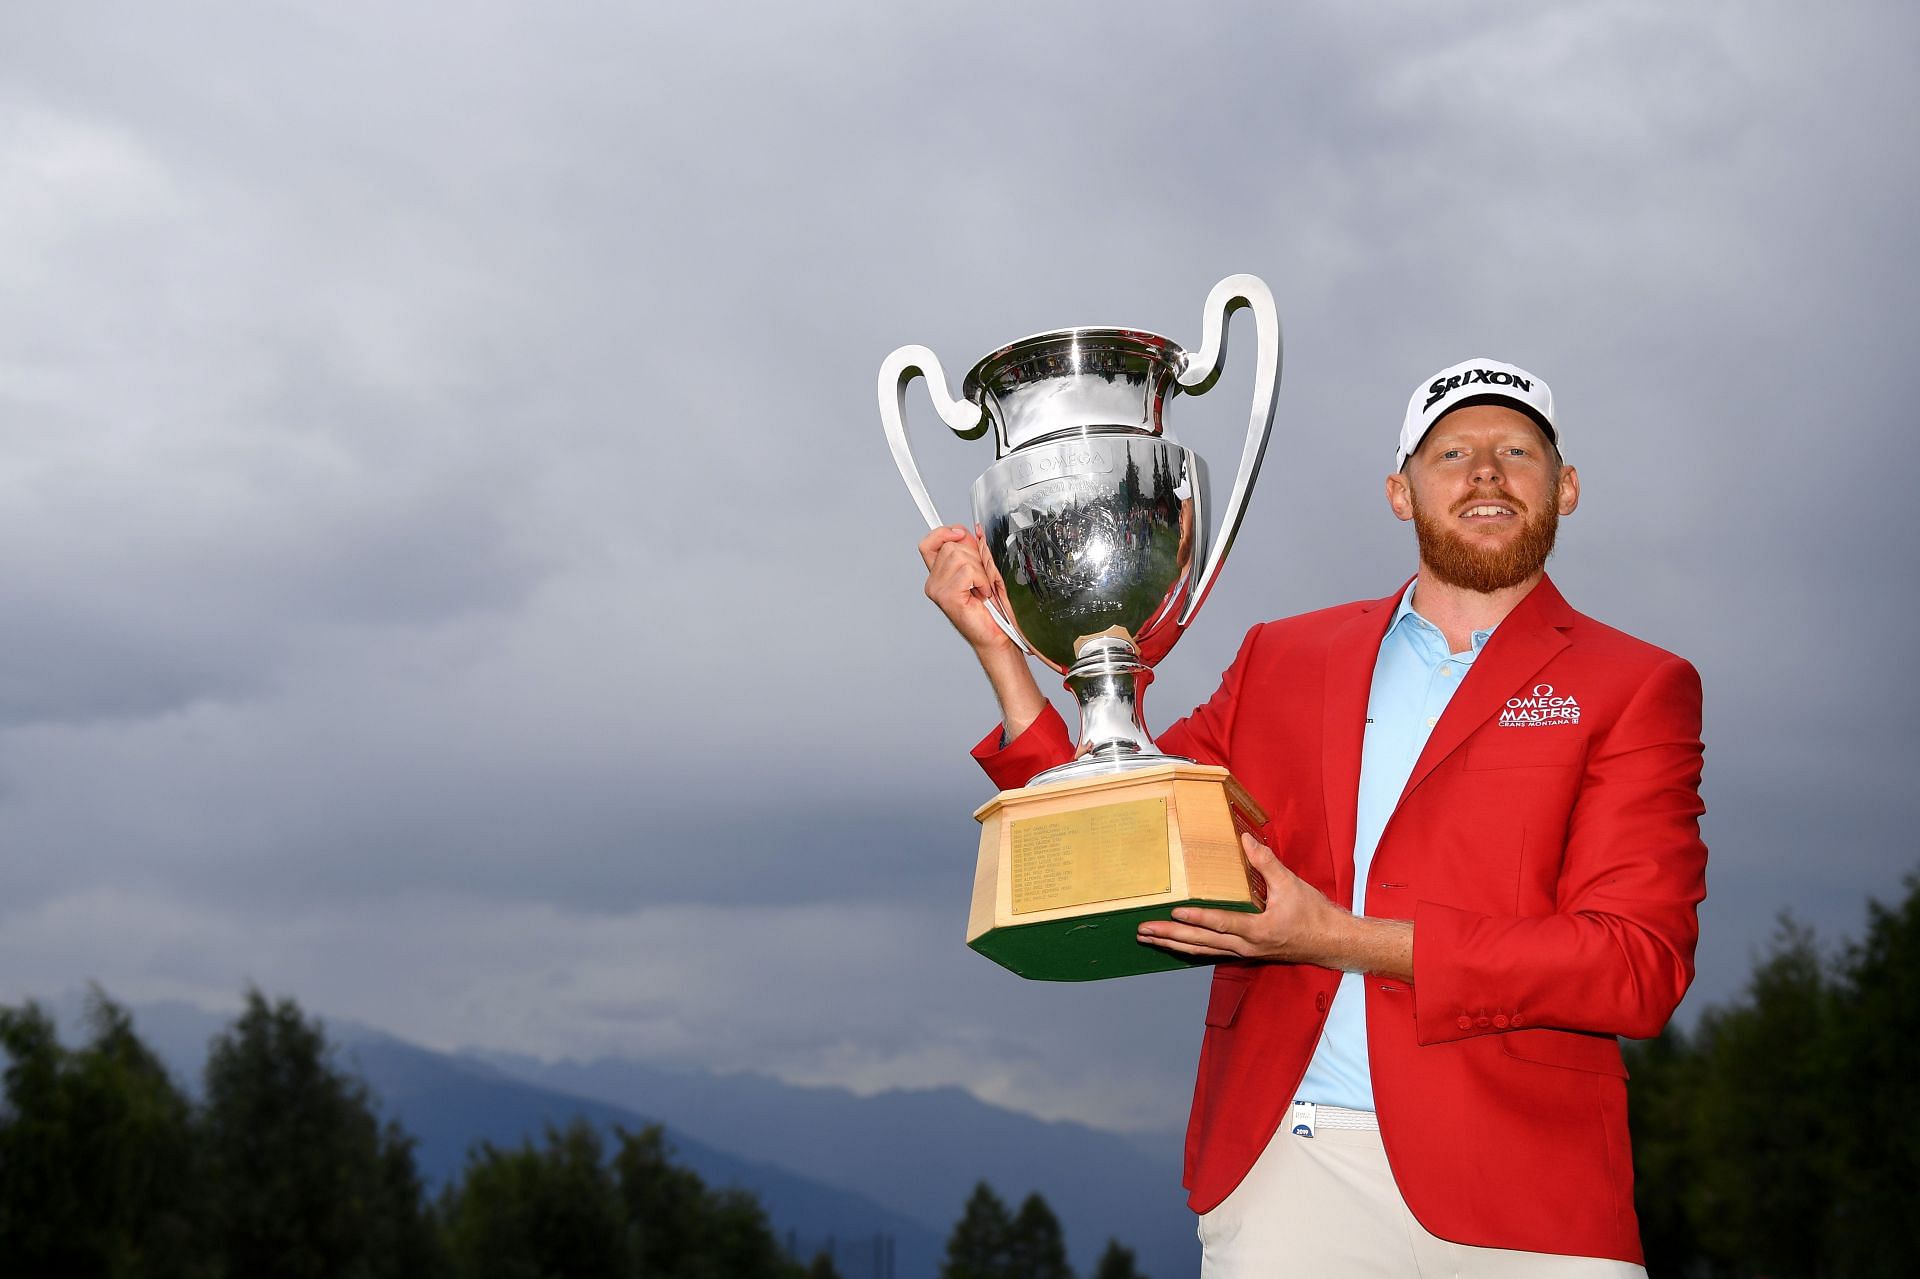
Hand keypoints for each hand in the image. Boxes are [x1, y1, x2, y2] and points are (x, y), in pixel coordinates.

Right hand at [919, 524, 1014, 654]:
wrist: (997, 635)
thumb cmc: (991, 609)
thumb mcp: (982, 570)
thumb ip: (973, 550)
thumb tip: (972, 531)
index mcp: (939, 574)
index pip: (928, 544)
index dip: (943, 533)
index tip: (960, 533)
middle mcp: (934, 582)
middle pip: (951, 546)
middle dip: (975, 556)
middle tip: (982, 578)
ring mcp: (938, 589)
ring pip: (960, 556)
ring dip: (980, 571)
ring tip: (983, 588)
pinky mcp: (947, 596)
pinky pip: (968, 570)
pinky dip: (982, 580)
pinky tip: (983, 594)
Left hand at [1137, 833, 1413, 978]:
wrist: (1332, 943)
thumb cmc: (1314, 916)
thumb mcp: (1291, 885)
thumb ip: (1266, 862)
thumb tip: (1246, 839)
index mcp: (1258, 930)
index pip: (1221, 924)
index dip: (1197, 919)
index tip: (1174, 912)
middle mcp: (1246, 946)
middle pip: (1201, 943)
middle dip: (1170, 936)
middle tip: (1143, 930)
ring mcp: (1244, 952)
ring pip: (1202, 951)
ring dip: (1173, 945)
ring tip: (1149, 938)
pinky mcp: (1246, 952)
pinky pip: (1212, 952)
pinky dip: (1191, 948)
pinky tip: (1176, 944)